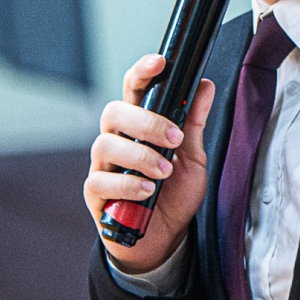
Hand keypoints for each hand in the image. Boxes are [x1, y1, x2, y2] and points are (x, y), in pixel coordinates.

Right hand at [84, 54, 215, 275]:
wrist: (164, 237)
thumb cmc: (174, 192)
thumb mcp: (192, 156)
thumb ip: (193, 123)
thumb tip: (204, 86)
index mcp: (138, 124)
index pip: (133, 88)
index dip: (142, 72)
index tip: (159, 62)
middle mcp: (116, 139)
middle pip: (115, 112)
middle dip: (146, 121)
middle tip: (174, 138)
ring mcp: (102, 165)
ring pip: (106, 144)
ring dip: (140, 156)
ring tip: (165, 171)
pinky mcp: (95, 193)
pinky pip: (101, 181)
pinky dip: (127, 184)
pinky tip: (147, 191)